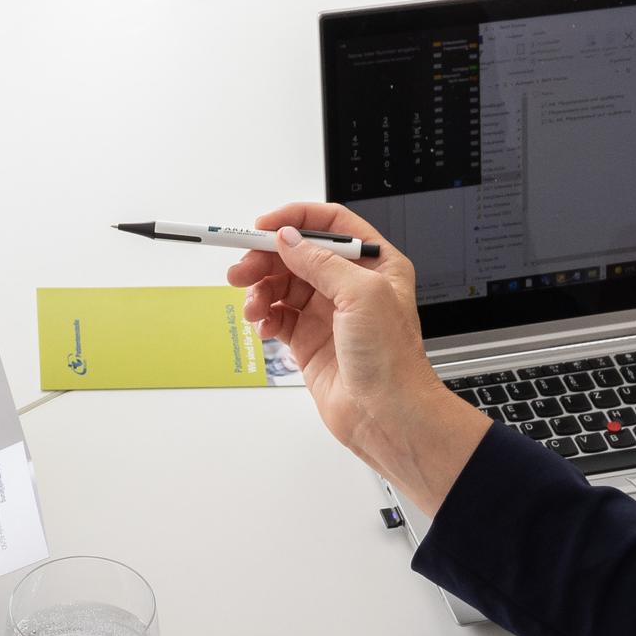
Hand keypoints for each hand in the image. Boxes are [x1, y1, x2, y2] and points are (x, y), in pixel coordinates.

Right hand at [224, 203, 489, 514]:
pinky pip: (278, 317)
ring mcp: (328, 313)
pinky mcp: (309, 341)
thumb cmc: (393, 360)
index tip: (264, 227)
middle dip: (266, 259)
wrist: (388, 415)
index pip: (330, 224)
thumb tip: (289, 239)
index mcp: (374, 264)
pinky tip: (265, 326)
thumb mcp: (362, 294)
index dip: (295, 220)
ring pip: (282, 286)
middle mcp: (351, 285)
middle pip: (298, 254)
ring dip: (261, 291)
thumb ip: (321, 261)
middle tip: (242, 269)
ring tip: (253, 307)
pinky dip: (265, 318)